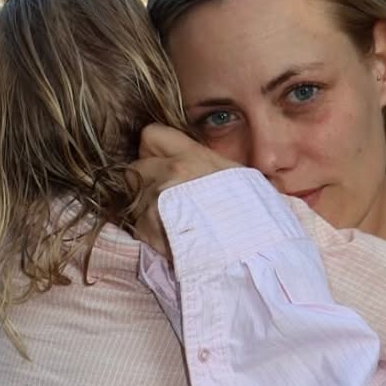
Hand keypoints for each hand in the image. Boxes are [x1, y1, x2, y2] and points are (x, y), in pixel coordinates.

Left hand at [131, 124, 241, 253]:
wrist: (245, 250)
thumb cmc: (250, 214)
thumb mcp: (236, 175)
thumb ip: (206, 164)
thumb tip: (196, 166)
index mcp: (190, 157)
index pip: (151, 135)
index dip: (153, 150)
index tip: (162, 163)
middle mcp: (167, 174)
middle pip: (136, 169)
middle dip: (146, 181)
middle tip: (166, 198)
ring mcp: (153, 202)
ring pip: (135, 199)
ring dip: (147, 209)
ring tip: (172, 223)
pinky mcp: (146, 230)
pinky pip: (137, 225)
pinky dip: (149, 232)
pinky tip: (170, 239)